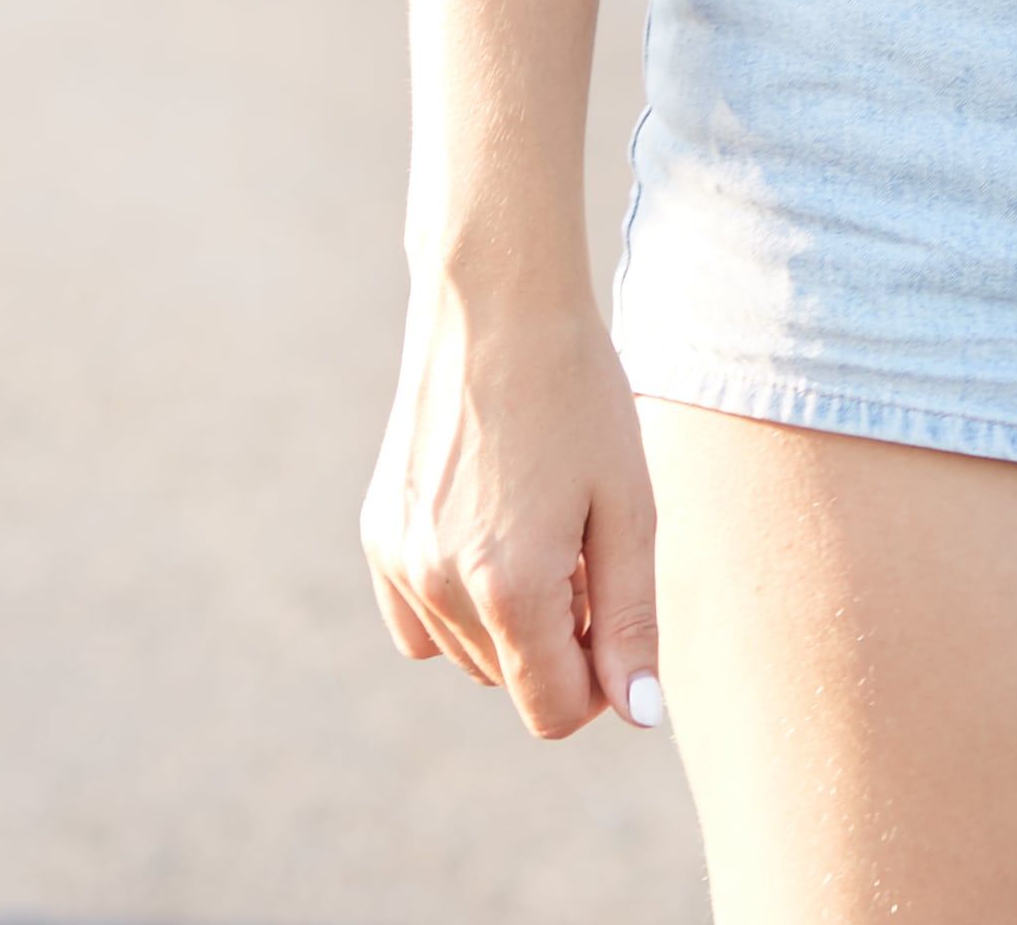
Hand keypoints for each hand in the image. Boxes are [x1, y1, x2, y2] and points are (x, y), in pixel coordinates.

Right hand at [362, 268, 664, 740]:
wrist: (494, 303)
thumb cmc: (578, 396)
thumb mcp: (627, 508)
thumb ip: (629, 621)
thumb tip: (638, 713)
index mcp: (511, 586)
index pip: (553, 710)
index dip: (599, 681)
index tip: (613, 614)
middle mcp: (441, 584)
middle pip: (511, 683)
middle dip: (558, 645)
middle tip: (583, 554)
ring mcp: (399, 560)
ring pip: (466, 654)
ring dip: (509, 623)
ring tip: (540, 531)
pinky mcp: (378, 534)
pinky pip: (417, 621)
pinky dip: (456, 604)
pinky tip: (487, 535)